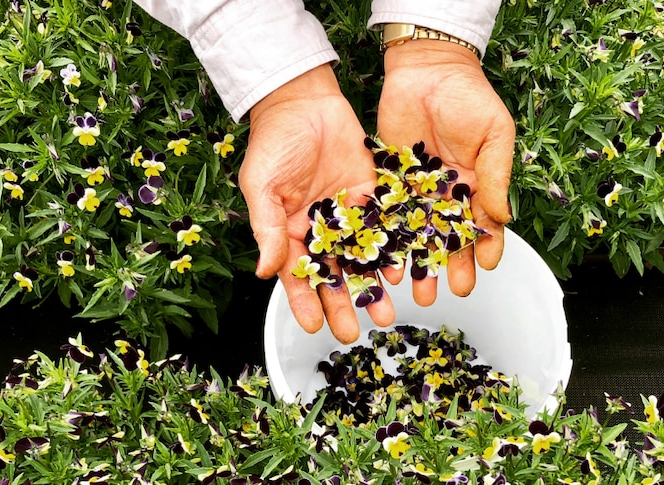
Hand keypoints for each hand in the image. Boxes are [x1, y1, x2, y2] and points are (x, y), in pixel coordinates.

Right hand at [239, 64, 394, 343]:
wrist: (306, 102)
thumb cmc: (274, 142)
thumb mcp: (263, 187)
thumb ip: (268, 230)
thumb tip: (263, 271)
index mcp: (290, 231)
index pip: (298, 276)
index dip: (306, 303)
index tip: (316, 327)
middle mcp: (320, 229)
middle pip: (334, 275)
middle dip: (345, 304)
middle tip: (357, 331)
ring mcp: (348, 215)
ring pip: (362, 258)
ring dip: (373, 286)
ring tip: (386, 311)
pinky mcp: (371, 196)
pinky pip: (384, 229)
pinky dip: (391, 251)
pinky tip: (400, 271)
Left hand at [377, 40, 514, 304]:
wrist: (426, 69)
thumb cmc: (468, 97)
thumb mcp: (493, 135)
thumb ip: (496, 177)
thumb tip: (502, 218)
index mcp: (478, 184)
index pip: (484, 225)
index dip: (485, 248)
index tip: (484, 270)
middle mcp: (449, 192)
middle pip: (450, 238)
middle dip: (451, 266)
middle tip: (450, 292)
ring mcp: (420, 190)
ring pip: (420, 234)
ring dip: (420, 262)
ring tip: (418, 290)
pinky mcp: (393, 181)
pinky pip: (392, 215)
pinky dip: (391, 239)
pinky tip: (389, 261)